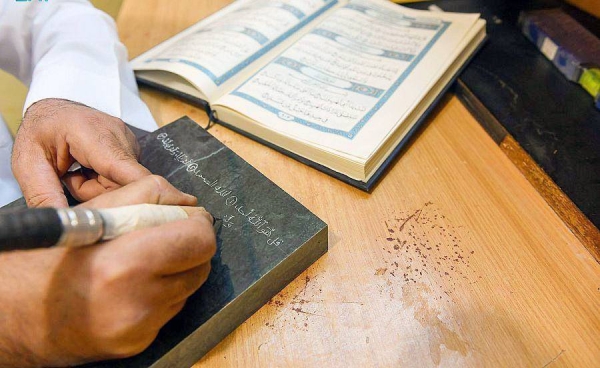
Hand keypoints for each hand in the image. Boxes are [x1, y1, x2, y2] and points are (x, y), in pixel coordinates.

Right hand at [0, 176, 215, 366]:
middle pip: (202, 264)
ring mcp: (140, 329)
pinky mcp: (139, 343)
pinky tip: (133, 285)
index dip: (197, 222)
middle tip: (168, 234)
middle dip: (192, 244)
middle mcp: (137, 303)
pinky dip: (162, 292)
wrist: (17, 314)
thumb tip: (189, 203)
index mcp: (125, 264)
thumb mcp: (94, 212)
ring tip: (142, 260)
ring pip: (189, 287)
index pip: (199, 239)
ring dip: (177, 269)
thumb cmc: (49, 258)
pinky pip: (171, 309)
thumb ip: (150, 196)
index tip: (186, 216)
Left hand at [12, 98, 151, 207]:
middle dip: (98, 194)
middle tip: (71, 182)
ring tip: (78, 173)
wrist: (51, 112)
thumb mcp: (29, 165)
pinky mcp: (132, 148)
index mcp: (94, 135)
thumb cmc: (40, 132)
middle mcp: (120, 136)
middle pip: (125, 186)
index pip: (131, 174)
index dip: (139, 198)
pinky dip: (105, 181)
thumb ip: (45, 196)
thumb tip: (62, 227)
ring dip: (100, 188)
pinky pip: (125, 178)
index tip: (137, 217)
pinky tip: (89, 169)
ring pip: (125, 185)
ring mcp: (129, 141)